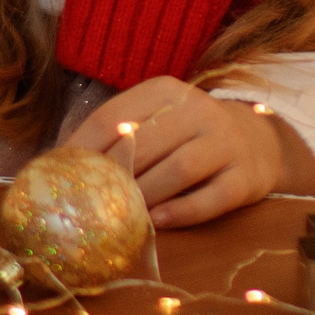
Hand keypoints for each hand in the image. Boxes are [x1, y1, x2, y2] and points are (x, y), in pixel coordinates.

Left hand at [59, 77, 314, 229]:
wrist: (257, 141)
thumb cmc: (186, 134)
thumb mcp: (155, 119)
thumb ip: (116, 135)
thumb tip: (57, 164)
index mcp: (166, 91)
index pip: (115, 116)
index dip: (83, 147)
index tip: (59, 175)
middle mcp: (199, 110)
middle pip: (146, 144)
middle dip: (114, 176)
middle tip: (88, 204)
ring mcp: (226, 142)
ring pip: (180, 169)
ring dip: (146, 195)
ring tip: (121, 217)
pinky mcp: (245, 177)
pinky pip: (212, 197)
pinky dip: (182, 212)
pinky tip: (157, 223)